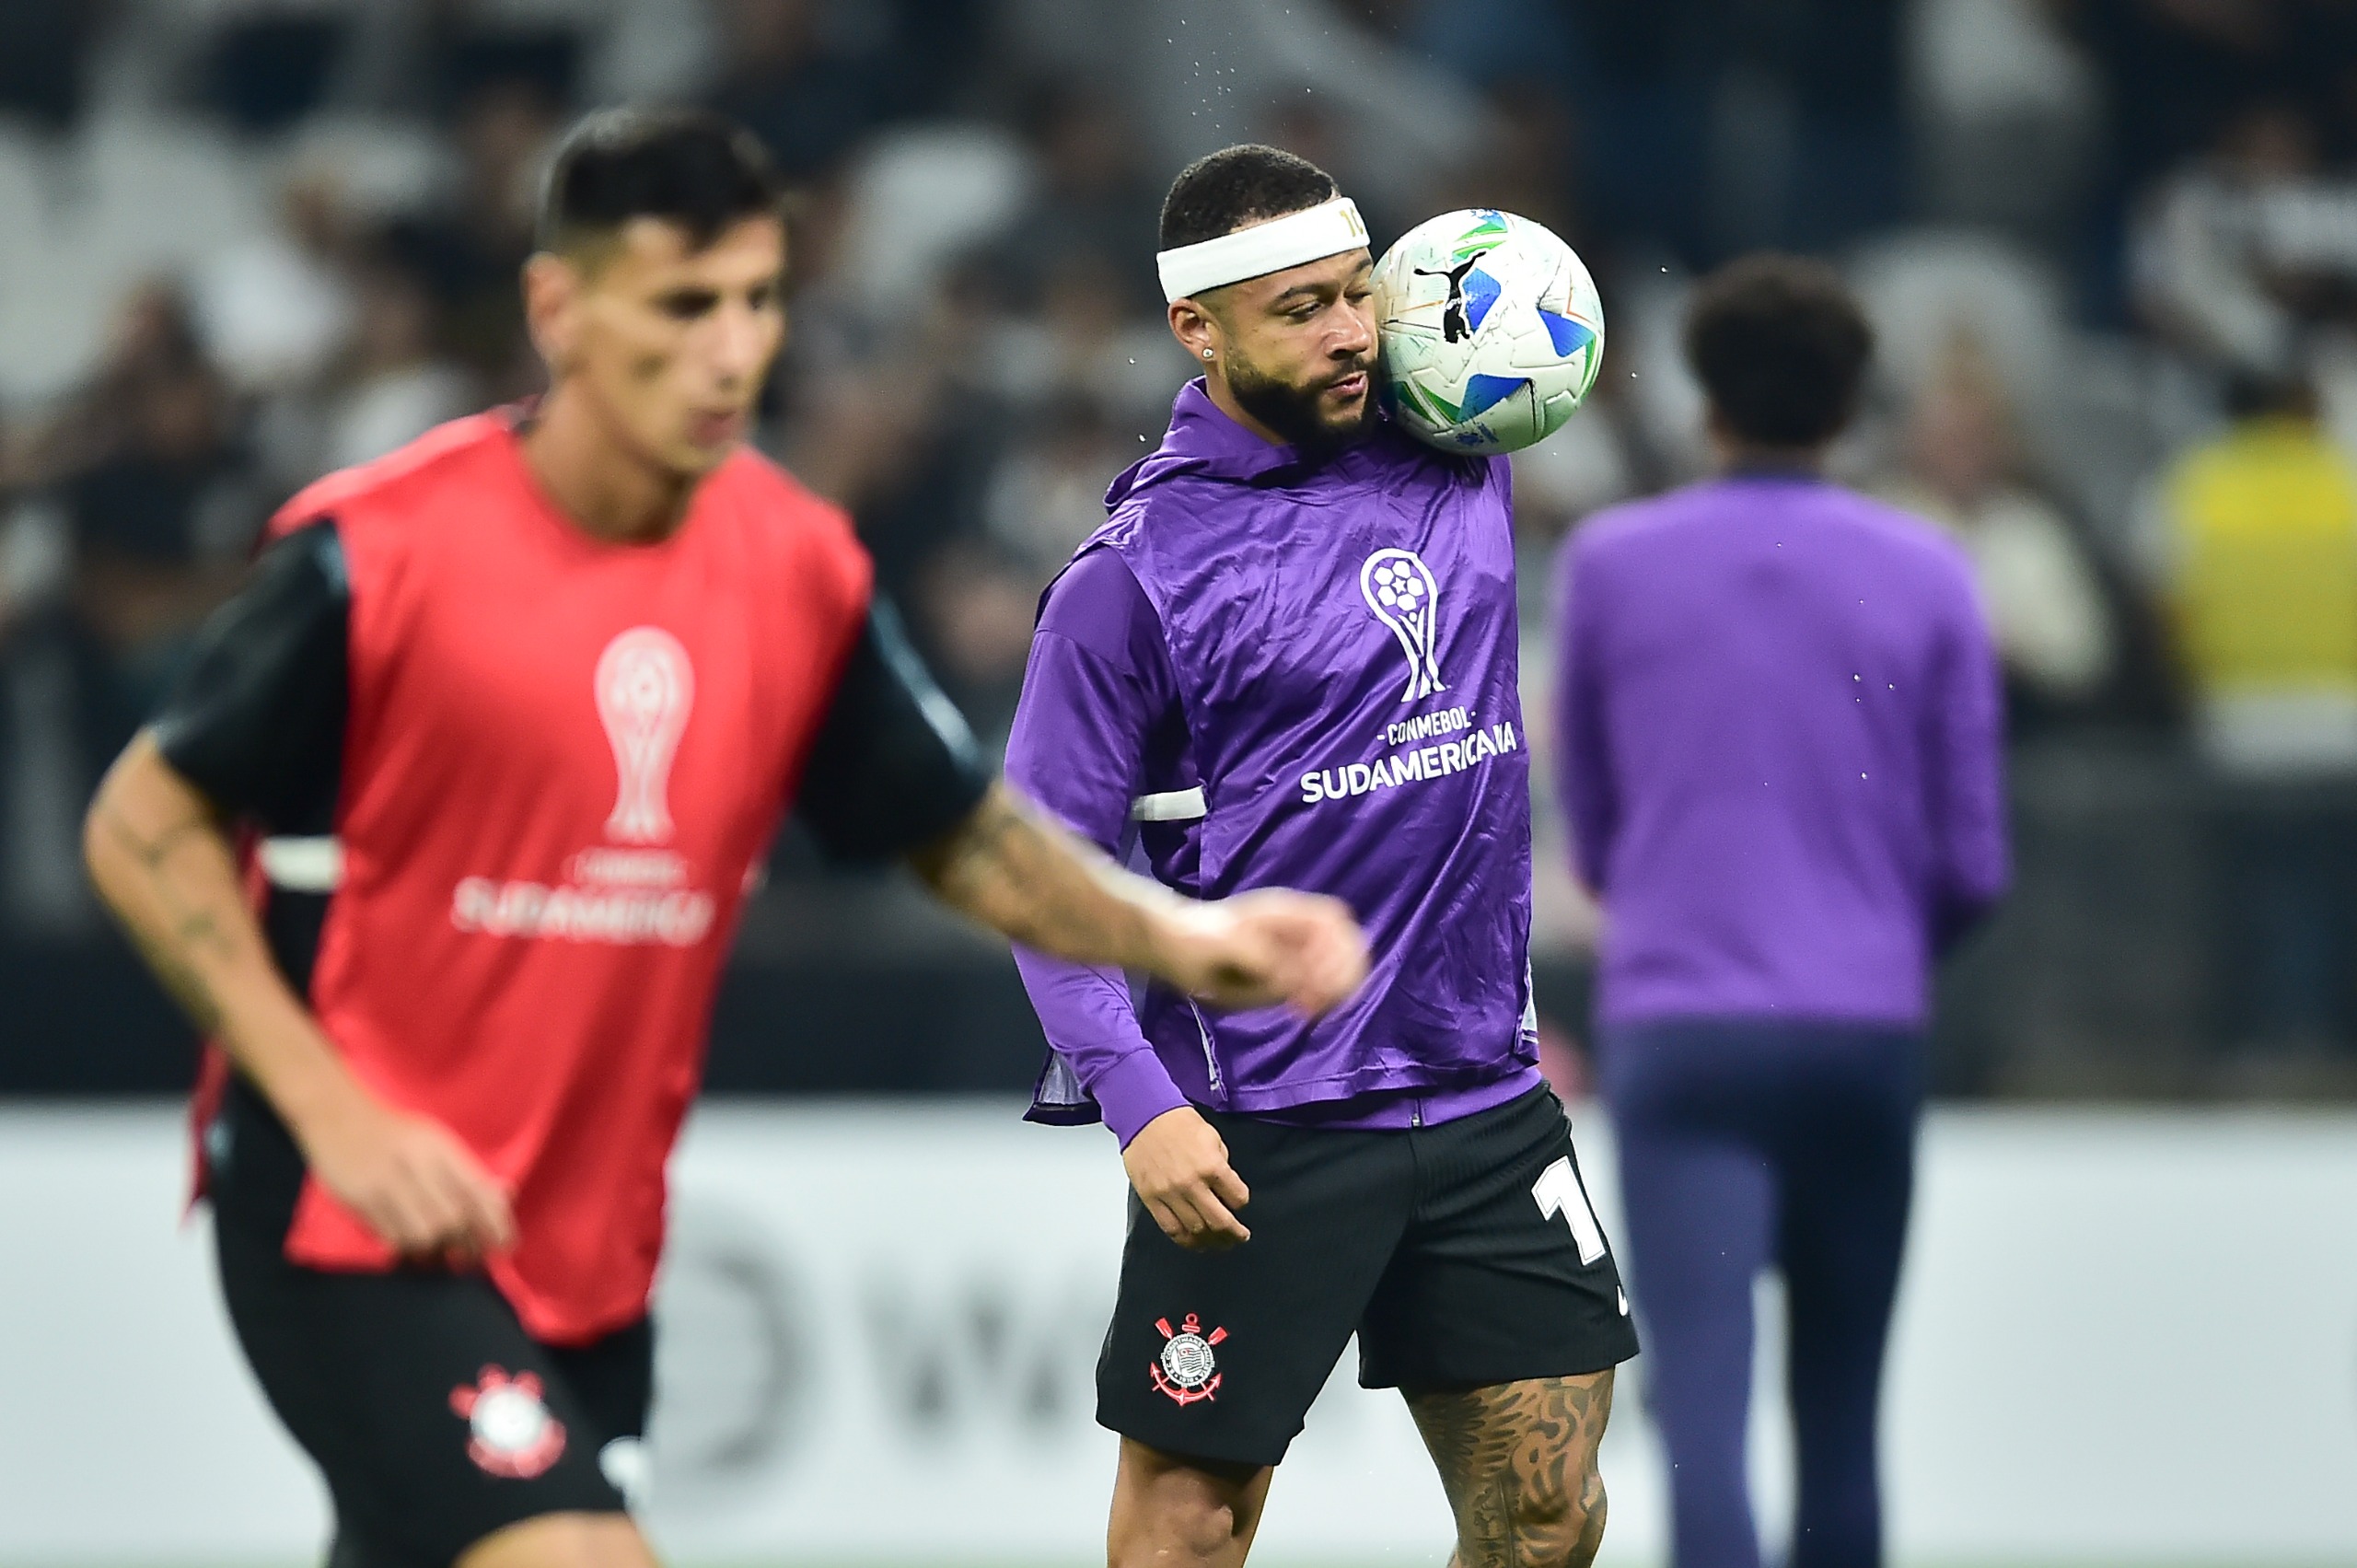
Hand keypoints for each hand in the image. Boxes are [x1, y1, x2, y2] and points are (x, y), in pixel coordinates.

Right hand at [294, 1088, 515, 1263]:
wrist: (339, 1116)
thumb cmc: (397, 1133)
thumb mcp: (438, 1141)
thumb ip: (469, 1170)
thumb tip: (505, 1196)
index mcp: (440, 1149)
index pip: (477, 1192)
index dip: (496, 1223)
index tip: (506, 1243)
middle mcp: (415, 1165)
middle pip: (452, 1218)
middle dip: (466, 1241)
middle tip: (470, 1253)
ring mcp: (385, 1184)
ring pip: (422, 1233)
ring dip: (435, 1249)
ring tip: (440, 1251)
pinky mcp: (359, 1200)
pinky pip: (391, 1236)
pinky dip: (408, 1247)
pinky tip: (413, 1246)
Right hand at [1124, 1107, 1250, 1250]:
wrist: (1145, 1116)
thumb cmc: (1179, 1123)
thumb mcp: (1213, 1138)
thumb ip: (1222, 1165)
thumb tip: (1225, 1188)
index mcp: (1212, 1166)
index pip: (1238, 1198)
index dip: (1241, 1203)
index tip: (1239, 1203)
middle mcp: (1192, 1184)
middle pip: (1219, 1222)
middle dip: (1234, 1234)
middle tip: (1239, 1237)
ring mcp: (1170, 1194)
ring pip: (1196, 1231)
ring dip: (1212, 1242)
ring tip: (1219, 1244)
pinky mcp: (1152, 1199)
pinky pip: (1171, 1229)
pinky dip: (1186, 1240)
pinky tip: (1195, 1242)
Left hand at [1153, 888, 1369, 1013]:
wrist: (1176, 948)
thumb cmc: (1199, 940)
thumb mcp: (1229, 946)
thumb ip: (1265, 962)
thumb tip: (1297, 983)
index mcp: (1287, 913)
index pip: (1334, 921)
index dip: (1339, 948)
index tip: (1322, 979)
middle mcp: (1297, 930)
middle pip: (1345, 945)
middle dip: (1342, 974)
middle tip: (1320, 1002)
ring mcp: (1294, 951)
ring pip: (1335, 967)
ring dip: (1332, 990)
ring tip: (1309, 1010)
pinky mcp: (1286, 973)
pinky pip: (1317, 985)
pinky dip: (1318, 999)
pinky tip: (1301, 1012)